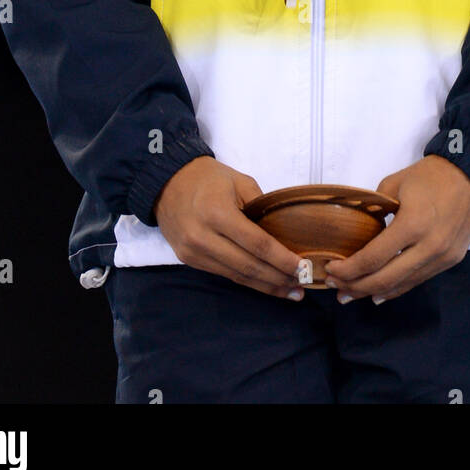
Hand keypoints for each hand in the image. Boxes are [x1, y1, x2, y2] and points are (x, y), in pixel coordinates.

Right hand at [152, 157, 306, 299]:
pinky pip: (223, 274)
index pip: (257, 244)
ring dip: (265, 286)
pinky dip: (246, 280)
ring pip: (236, 276)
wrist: (166, 181)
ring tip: (290, 291)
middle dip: (278, 279)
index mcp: (218, 214)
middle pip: (248, 266)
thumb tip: (283, 234)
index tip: (303, 268)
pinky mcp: (188, 260)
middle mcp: (203, 238)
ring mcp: (193, 253)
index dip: (282, 259)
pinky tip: (264, 283)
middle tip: (302, 286)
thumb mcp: (239, 181)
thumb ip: (261, 206)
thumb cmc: (207, 177)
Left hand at [323, 157, 469, 303]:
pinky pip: (418, 280)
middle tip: (336, 289)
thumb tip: (360, 229)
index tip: (330, 270)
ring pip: (402, 285)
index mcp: (412, 224)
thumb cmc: (431, 175)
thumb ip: (375, 208)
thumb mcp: (394, 184)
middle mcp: (428, 247)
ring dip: (374, 292)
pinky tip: (379, 293)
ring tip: (351, 294)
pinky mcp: (451, 261)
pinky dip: (397, 288)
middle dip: (356, 287)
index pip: (373, 258)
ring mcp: (442, 258)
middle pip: (385, 279)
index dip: (349, 269)